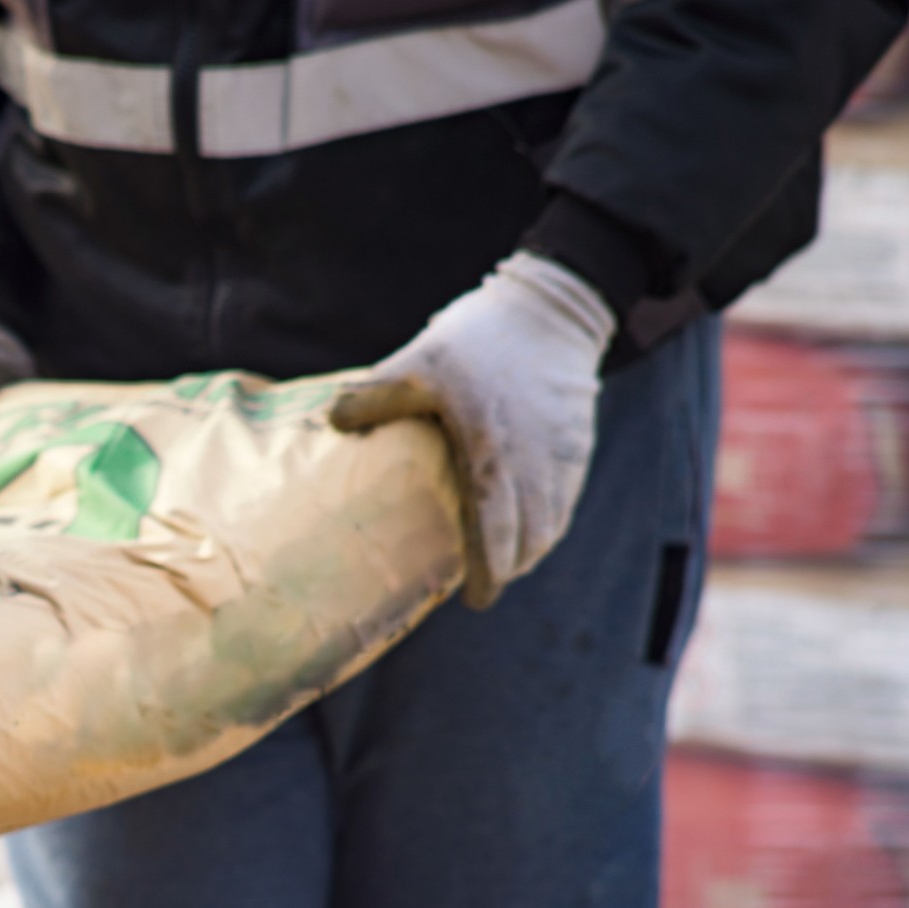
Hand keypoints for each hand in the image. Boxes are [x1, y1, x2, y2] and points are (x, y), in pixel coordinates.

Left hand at [329, 251, 614, 608]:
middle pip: (530, 539)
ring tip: (505, 564)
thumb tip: (330, 424)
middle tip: (483, 588)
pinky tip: (531, 527)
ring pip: (552, 522)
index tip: (478, 598)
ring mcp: (561, 456)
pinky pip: (566, 498)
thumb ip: (371, 397)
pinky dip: (549, 522)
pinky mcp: (577, 443)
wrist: (550, 308)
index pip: (493, 530)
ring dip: (530, 550)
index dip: (488, 571)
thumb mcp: (417, 363)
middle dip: (508, 570)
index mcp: (490, 453)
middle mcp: (533, 464)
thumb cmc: (478, 338)